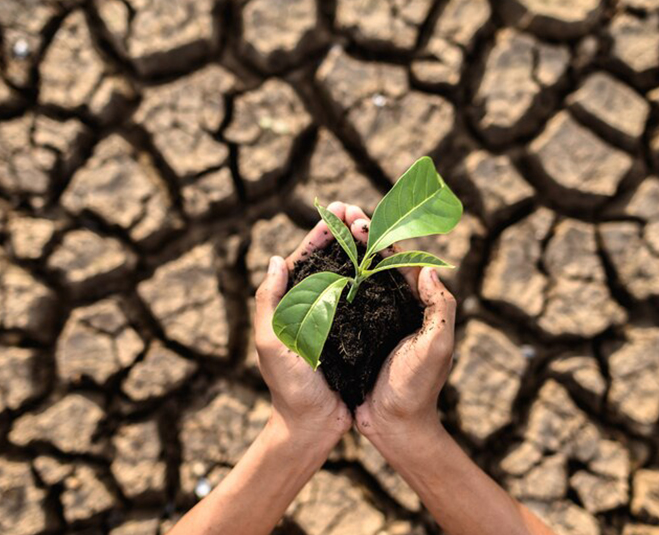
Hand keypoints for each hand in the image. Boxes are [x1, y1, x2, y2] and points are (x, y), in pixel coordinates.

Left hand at [254, 202, 353, 444]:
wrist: (313, 425)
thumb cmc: (289, 387)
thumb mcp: (272, 343)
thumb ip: (269, 302)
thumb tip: (276, 259)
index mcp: (290, 304)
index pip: (304, 258)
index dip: (321, 232)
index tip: (338, 209)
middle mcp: (313, 306)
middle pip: (330, 261)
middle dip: (344, 233)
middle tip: (361, 212)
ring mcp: (335, 318)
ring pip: (350, 275)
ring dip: (361, 250)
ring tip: (376, 228)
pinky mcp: (355, 332)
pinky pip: (366, 299)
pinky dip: (375, 278)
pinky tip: (389, 264)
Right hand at [342, 205, 456, 441]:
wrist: (395, 427)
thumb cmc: (418, 388)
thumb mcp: (437, 347)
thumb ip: (441, 308)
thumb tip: (430, 268)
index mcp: (416, 305)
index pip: (399, 260)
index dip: (380, 237)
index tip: (359, 219)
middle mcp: (395, 307)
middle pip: (376, 262)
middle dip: (359, 235)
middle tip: (340, 212)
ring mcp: (374, 320)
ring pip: (358, 277)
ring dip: (344, 251)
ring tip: (327, 229)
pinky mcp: (355, 335)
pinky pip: (343, 301)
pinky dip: (331, 282)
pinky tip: (314, 269)